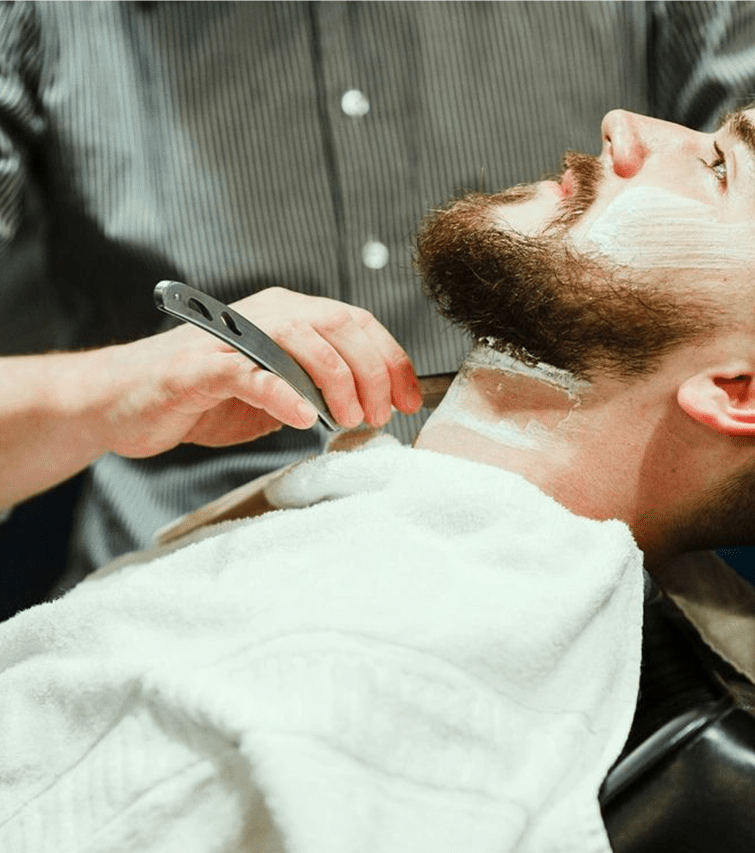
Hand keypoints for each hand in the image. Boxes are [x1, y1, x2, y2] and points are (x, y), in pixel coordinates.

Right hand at [104, 287, 422, 457]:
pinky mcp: (200, 366)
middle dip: (373, 373)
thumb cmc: (207, 398)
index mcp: (289, 314)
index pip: (357, 323)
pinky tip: (304, 417)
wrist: (126, 401)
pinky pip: (250, 373)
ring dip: (337, 383)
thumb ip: (319, 389)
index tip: (410, 400)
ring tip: (347, 420)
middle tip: (380, 417)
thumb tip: (373, 407)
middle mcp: (265, 314)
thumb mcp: (279, 392)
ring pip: (303, 341)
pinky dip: (283, 393)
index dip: (392, 360)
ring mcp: (232, 337)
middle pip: (340, 326)